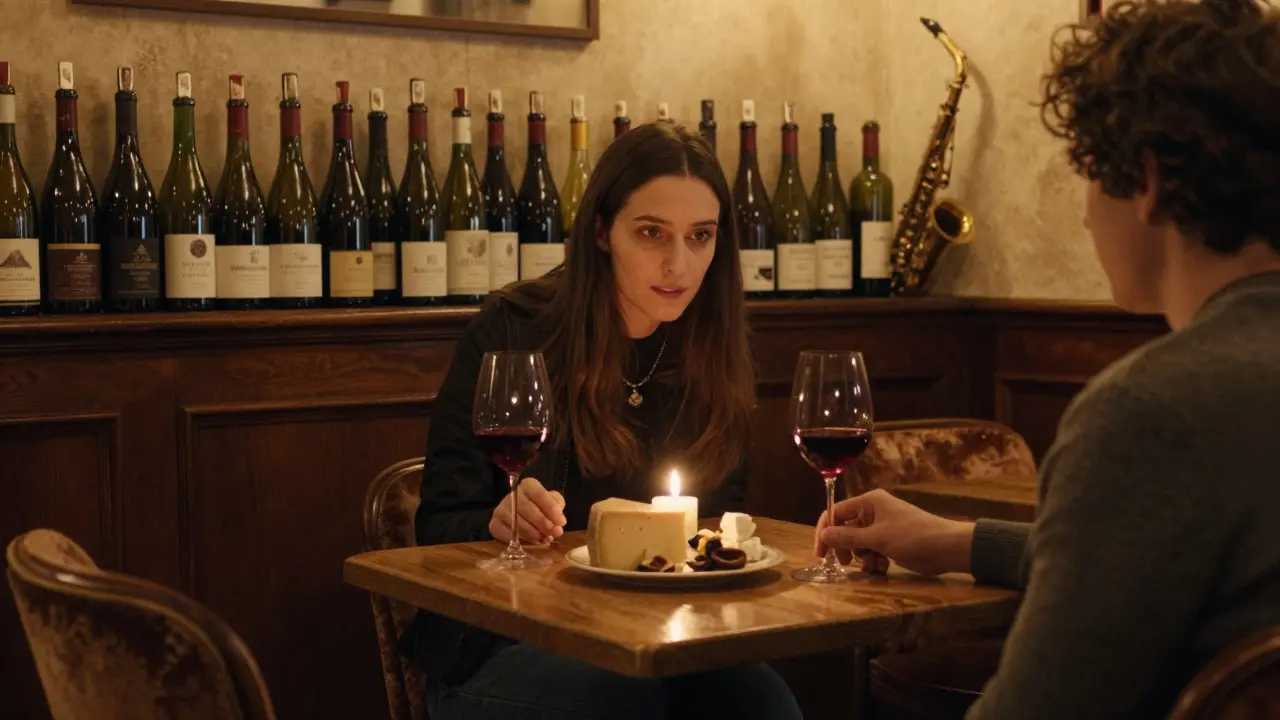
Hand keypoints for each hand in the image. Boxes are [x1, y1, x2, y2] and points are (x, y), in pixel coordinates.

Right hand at [489, 477, 566, 545]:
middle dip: (542, 523)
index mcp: (528, 486)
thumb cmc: (541, 508)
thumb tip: (558, 520)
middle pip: (526, 508)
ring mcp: (500, 509)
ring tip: (544, 539)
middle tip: (554, 533)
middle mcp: (512, 495)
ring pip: (517, 522)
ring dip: (533, 533)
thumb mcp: (553, 503)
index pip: (538, 493)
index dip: (550, 508)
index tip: (561, 521)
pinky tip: (532, 542)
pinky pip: (506, 533)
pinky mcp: (494, 524)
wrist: (523, 517)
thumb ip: (557, 507)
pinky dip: (521, 540)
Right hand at [815, 489, 974, 576]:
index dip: (825, 531)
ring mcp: (882, 527)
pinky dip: (874, 560)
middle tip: (845, 563)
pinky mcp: (890, 542)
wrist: (947, 548)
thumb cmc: (912, 536)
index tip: (821, 553)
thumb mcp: (877, 538)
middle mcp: (873, 512)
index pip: (836, 513)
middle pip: (845, 529)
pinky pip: (872, 551)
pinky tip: (883, 567)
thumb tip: (823, 536)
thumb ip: (847, 538)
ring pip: (858, 543)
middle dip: (845, 548)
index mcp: (869, 502)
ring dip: (862, 557)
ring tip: (874, 564)